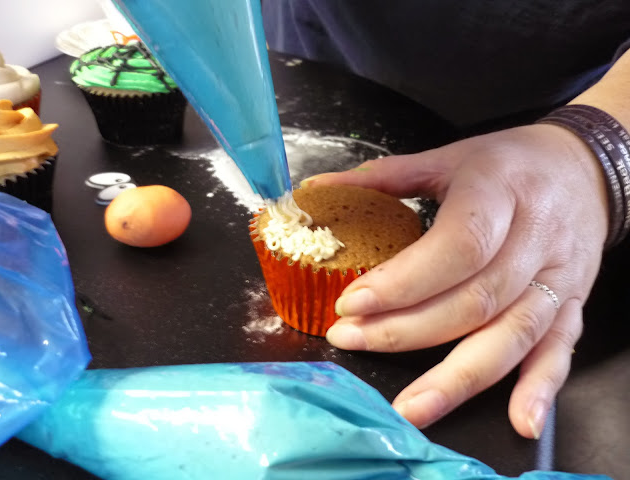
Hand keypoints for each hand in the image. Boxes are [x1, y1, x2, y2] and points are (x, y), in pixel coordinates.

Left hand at [301, 124, 608, 437]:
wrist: (583, 168)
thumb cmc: (510, 163)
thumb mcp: (449, 157)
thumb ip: (385, 176)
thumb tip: (320, 190)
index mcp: (500, 193)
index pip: (457, 247)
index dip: (404, 282)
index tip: (351, 303)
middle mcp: (534, 240)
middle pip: (473, 301)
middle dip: (405, 331)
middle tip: (351, 340)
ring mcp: (558, 279)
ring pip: (510, 337)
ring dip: (457, 378)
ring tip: (409, 407)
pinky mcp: (573, 306)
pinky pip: (558, 352)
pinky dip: (539, 389)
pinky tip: (517, 421)